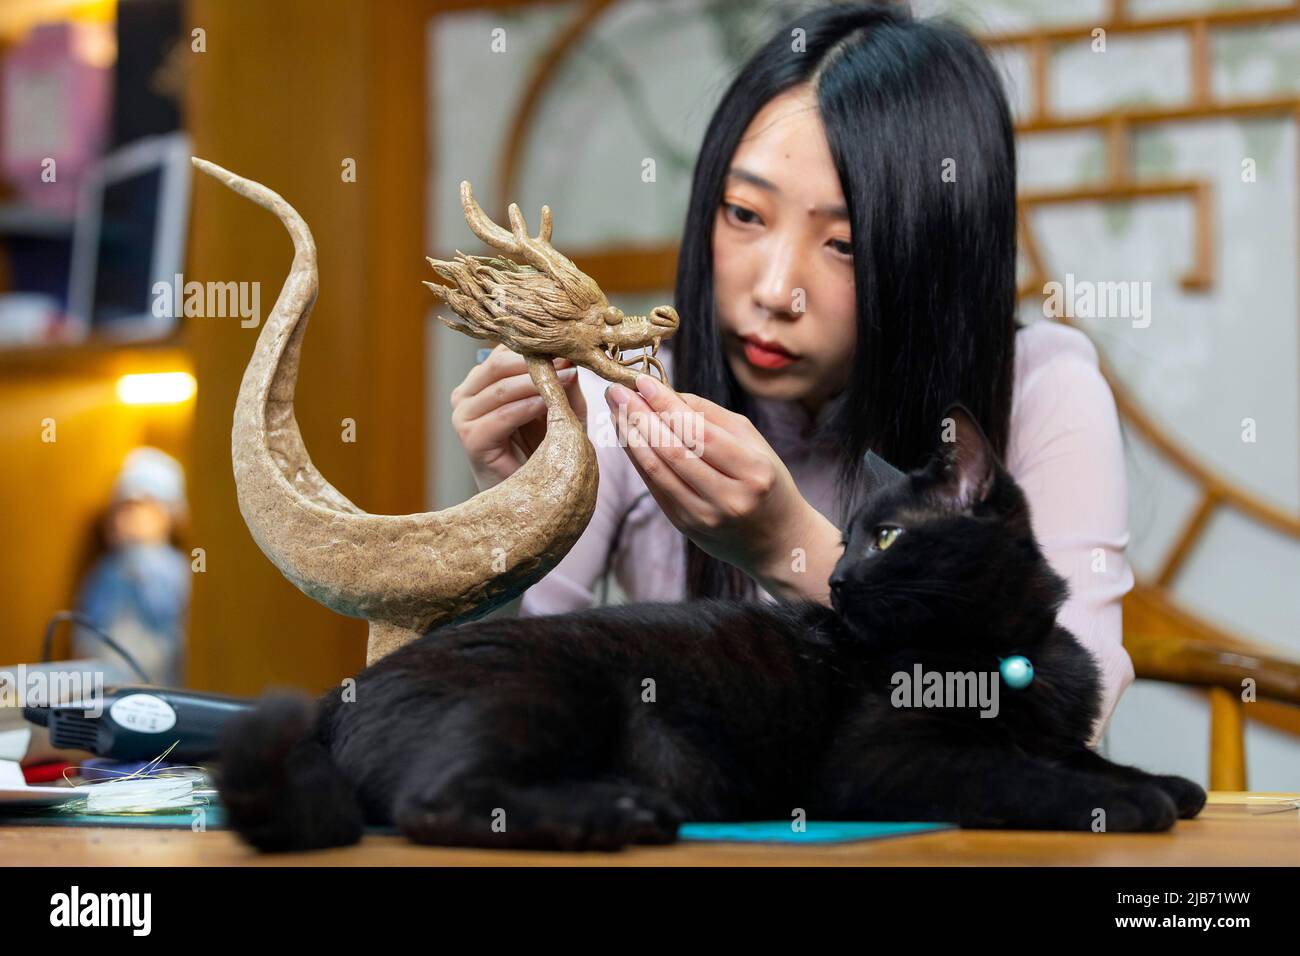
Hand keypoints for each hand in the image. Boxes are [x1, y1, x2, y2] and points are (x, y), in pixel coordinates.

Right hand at [450, 343, 586, 491]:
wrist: (531, 495)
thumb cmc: (545, 450)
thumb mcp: (561, 409)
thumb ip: (563, 382)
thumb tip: (568, 355)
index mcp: (483, 380)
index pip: (506, 350)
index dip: (537, 345)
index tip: (568, 342)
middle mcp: (467, 393)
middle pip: (499, 362)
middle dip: (536, 360)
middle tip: (569, 358)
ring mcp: (463, 416)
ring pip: (500, 387)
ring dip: (536, 381)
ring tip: (567, 377)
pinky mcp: (470, 439)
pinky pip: (500, 416)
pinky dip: (527, 407)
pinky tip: (549, 404)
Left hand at [604, 373, 822, 584]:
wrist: (776, 540)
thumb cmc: (766, 481)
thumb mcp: (754, 443)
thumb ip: (713, 416)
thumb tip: (668, 393)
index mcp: (753, 471)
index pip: (699, 432)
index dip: (667, 405)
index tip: (643, 381)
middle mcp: (728, 498)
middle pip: (672, 450)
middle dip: (639, 416)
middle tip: (617, 391)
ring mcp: (704, 517)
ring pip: (657, 470)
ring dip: (630, 437)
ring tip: (615, 411)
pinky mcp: (685, 526)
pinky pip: (655, 486)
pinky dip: (637, 458)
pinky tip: (627, 437)